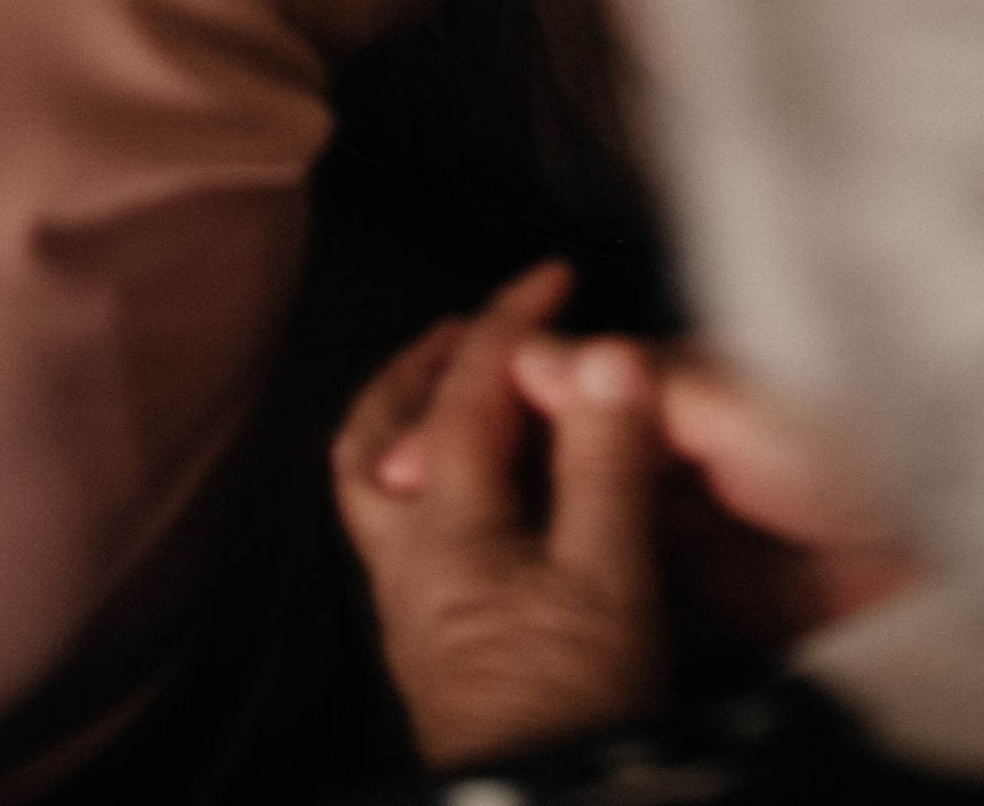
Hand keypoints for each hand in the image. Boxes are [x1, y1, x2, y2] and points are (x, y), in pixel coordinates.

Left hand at [334, 267, 669, 771]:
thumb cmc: (569, 707)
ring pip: (378, 489)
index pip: (469, 390)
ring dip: (416, 422)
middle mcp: (407, 560)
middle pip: (376, 437)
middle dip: (424, 368)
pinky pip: (406, 533)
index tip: (557, 275)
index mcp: (443, 526)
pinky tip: (485, 496)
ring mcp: (412, 609)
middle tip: (472, 327)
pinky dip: (435, 483)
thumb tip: (604, 350)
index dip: (513, 318)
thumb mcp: (607, 580)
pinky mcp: (434, 648)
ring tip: (462, 394)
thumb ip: (604, 463)